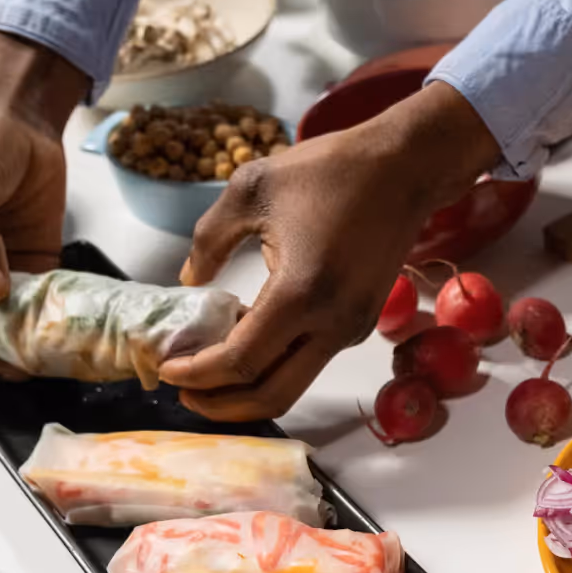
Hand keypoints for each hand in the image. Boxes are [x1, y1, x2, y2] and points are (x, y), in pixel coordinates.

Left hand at [157, 81, 499, 420]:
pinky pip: (309, 360)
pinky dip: (273, 363)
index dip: (197, 374)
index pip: (241, 361)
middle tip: (184, 391)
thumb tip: (189, 280)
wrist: (404, 167)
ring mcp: (351, 329)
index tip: (167, 368)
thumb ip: (209, 240)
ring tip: (209, 366)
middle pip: (271, 398)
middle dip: (221, 404)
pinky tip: (247, 335)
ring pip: (292, 385)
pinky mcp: (360, 324)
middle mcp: (332, 324)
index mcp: (300, 292)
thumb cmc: (331, 171)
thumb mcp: (250, 190)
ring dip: (247, 386)